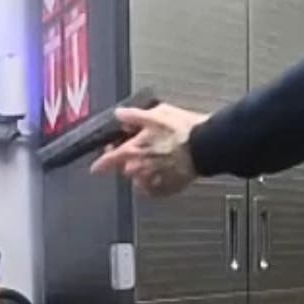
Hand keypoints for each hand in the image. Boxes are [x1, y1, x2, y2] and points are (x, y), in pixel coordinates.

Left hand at [89, 104, 210, 196]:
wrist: (207, 146)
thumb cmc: (183, 131)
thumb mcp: (155, 115)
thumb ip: (133, 116)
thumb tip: (119, 115)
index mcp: (132, 151)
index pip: (107, 161)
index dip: (101, 163)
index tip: (96, 167)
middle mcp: (139, 169)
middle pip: (125, 169)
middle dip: (130, 160)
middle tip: (144, 148)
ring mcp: (152, 181)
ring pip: (140, 179)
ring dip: (144, 171)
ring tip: (159, 158)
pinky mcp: (167, 189)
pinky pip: (155, 188)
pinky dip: (157, 181)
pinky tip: (166, 170)